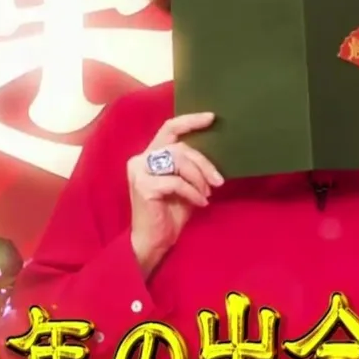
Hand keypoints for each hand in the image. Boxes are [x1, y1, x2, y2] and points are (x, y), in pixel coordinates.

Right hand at [126, 113, 223, 276]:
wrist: (155, 241)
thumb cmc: (171, 213)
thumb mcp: (186, 184)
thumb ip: (192, 166)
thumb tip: (218, 150)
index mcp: (150, 154)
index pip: (170, 128)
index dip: (190, 121)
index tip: (211, 117)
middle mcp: (140, 159)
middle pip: (180, 148)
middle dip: (203, 163)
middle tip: (219, 181)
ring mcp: (139, 171)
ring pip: (178, 160)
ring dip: (199, 178)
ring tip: (207, 194)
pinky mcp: (143, 186)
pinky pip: (176, 182)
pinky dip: (192, 192)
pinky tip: (200, 203)